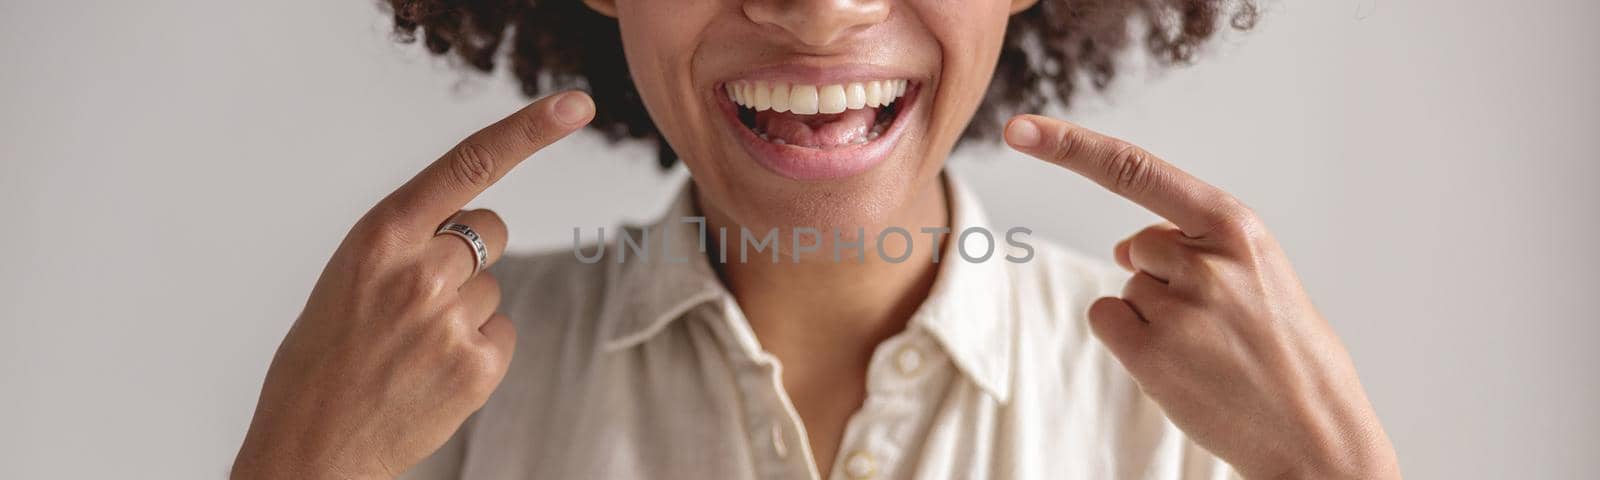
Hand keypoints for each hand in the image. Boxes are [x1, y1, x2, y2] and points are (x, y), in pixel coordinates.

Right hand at [232, 91, 594, 478]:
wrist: (310, 446)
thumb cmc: (323, 359)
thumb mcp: (348, 277)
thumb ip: (407, 243)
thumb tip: (470, 232)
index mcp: (379, 236)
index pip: (466, 165)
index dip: (528, 131)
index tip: (575, 107)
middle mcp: (420, 270)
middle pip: (490, 230)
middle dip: (468, 253)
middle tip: (416, 299)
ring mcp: (452, 319)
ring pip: (493, 286)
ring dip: (464, 309)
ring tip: (410, 347)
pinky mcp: (479, 364)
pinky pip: (501, 330)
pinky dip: (477, 349)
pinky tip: (432, 372)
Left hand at [1004, 115, 1400, 478]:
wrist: (1316, 430)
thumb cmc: (1286, 350)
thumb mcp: (1259, 273)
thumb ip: (1196, 246)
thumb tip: (1122, 246)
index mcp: (1236, 227)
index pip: (1138, 170)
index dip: (1071, 146)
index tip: (1020, 129)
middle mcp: (1205, 259)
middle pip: (1138, 247)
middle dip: (1163, 278)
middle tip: (1218, 323)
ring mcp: (1178, 307)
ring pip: (1127, 287)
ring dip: (1154, 316)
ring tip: (1211, 349)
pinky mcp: (1152, 352)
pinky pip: (1107, 319)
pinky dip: (1129, 339)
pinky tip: (1180, 363)